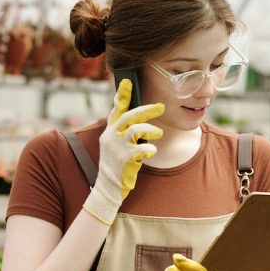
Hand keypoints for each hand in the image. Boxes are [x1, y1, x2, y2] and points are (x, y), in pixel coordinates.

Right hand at [81, 78, 164, 225]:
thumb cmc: (117, 166)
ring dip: (151, 130)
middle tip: (161, 107)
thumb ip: (124, 133)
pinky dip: (150, 149)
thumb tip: (140, 120)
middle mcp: (110, 136)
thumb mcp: (116, 146)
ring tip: (159, 133)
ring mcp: (116, 147)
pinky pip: (141, 148)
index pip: (116, 109)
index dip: (122, 95)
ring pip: (135, 129)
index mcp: (109, 132)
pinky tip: (152, 152)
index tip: (128, 82)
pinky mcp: (124, 158)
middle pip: (129, 115)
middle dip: (147, 110)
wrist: (108, 189)